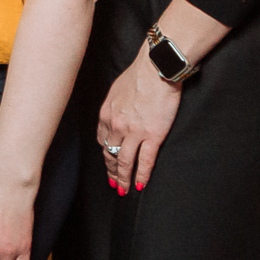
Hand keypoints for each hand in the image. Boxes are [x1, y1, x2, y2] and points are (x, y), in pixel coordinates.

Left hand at [98, 48, 181, 191]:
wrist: (156, 69)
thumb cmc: (139, 76)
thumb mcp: (117, 91)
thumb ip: (114, 107)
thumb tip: (116, 115)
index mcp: (106, 114)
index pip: (102, 141)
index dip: (105, 154)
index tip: (108, 162)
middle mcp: (116, 126)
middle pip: (110, 154)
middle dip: (111, 171)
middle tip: (113, 183)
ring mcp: (134, 132)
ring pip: (124, 162)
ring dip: (123, 178)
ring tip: (124, 190)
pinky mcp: (152, 135)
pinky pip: (145, 161)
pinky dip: (142, 174)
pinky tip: (141, 184)